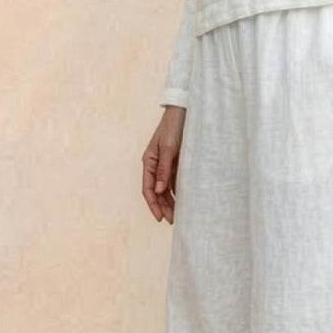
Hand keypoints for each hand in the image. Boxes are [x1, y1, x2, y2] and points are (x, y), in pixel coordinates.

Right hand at [143, 105, 185, 222]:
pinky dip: (178, 191)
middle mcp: (155, 165)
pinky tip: (184, 200)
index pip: (148, 188)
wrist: (183, 111)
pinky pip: (175, 181)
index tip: (160, 217)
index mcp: (149, 162)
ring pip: (166, 188)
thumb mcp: (169, 148)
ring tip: (178, 215)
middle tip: (172, 221)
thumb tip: (160, 191)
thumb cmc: (174, 127)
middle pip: (157, 191)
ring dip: (170, 201)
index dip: (153, 204)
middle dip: (163, 207)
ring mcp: (166, 165)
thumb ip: (164, 169)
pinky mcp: (176, 162)